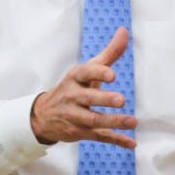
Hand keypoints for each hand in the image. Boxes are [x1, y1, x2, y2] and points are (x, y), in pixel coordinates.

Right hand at [30, 27, 137, 148]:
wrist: (42, 115)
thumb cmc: (72, 88)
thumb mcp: (86, 70)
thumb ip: (108, 53)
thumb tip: (124, 31)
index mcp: (75, 78)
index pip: (85, 73)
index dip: (98, 73)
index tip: (112, 75)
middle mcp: (73, 97)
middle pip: (88, 98)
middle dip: (104, 99)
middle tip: (121, 100)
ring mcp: (75, 116)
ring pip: (94, 120)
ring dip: (113, 122)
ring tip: (132, 122)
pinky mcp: (80, 133)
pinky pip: (99, 137)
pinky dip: (116, 141)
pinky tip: (131, 143)